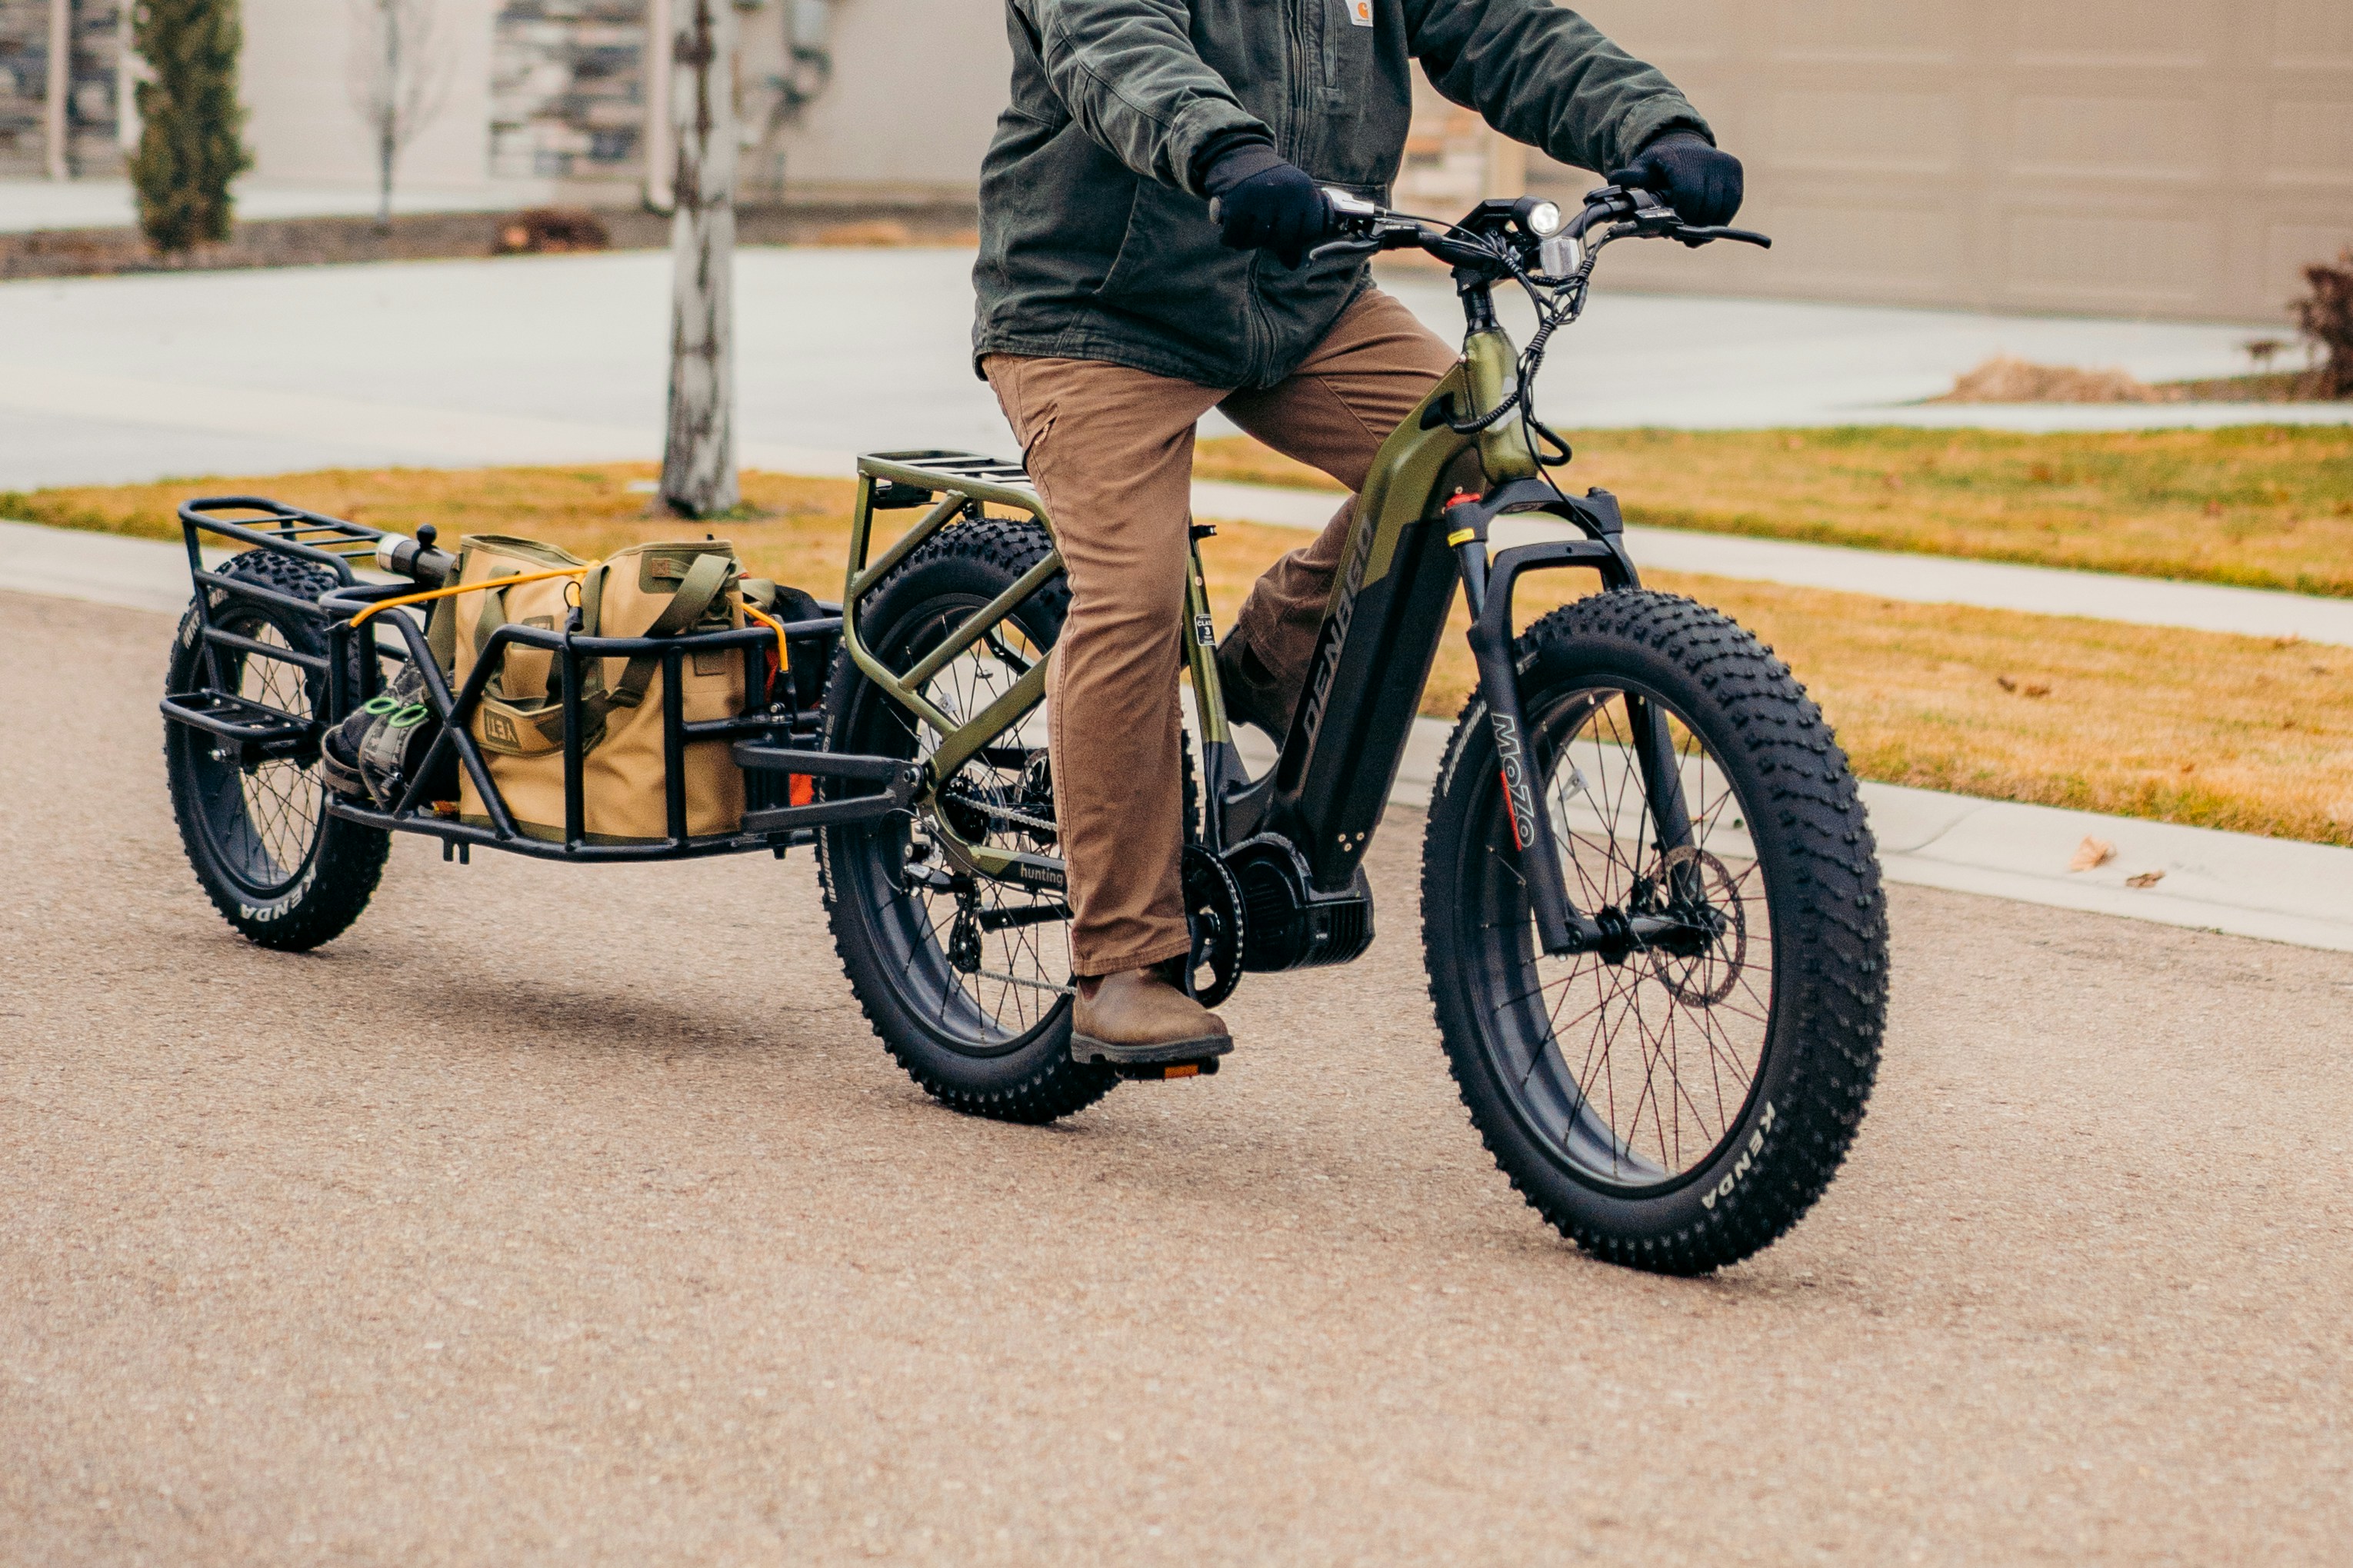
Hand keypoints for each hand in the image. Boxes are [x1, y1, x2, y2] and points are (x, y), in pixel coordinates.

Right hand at [1206, 148, 1327, 268]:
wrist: (1239, 154)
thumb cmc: (1268, 184)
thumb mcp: (1289, 200)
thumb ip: (1295, 230)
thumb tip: (1292, 264)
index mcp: (1305, 190)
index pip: (1313, 231)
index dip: (1299, 238)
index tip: (1287, 234)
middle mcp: (1286, 192)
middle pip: (1284, 239)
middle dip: (1271, 242)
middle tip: (1262, 233)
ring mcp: (1262, 196)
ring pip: (1258, 239)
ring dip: (1248, 242)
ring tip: (1245, 232)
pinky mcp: (1237, 201)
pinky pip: (1236, 235)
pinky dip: (1230, 238)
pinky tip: (1229, 233)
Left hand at [1608, 131, 1743, 231]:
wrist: (1684, 145)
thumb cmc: (1660, 163)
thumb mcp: (1642, 167)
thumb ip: (1633, 177)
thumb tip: (1614, 179)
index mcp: (1683, 159)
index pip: (1688, 197)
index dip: (1682, 218)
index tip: (1673, 230)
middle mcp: (1707, 158)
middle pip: (1705, 206)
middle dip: (1692, 225)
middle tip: (1680, 236)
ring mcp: (1724, 164)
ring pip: (1721, 208)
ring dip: (1707, 226)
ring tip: (1691, 235)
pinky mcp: (1735, 171)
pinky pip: (1732, 205)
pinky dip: (1720, 219)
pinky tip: (1705, 227)